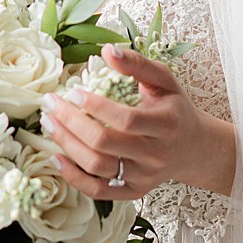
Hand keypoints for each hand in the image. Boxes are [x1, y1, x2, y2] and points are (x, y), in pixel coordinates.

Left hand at [40, 44, 235, 200]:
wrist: (193, 148)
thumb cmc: (174, 109)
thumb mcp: (165, 80)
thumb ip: (138, 64)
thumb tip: (107, 50)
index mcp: (166, 124)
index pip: (126, 119)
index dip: (96, 106)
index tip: (73, 92)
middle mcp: (156, 155)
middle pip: (105, 144)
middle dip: (71, 123)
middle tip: (50, 104)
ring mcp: (144, 177)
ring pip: (98, 167)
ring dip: (66, 145)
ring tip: (49, 123)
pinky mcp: (133, 192)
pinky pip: (98, 190)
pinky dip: (73, 177)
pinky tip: (56, 158)